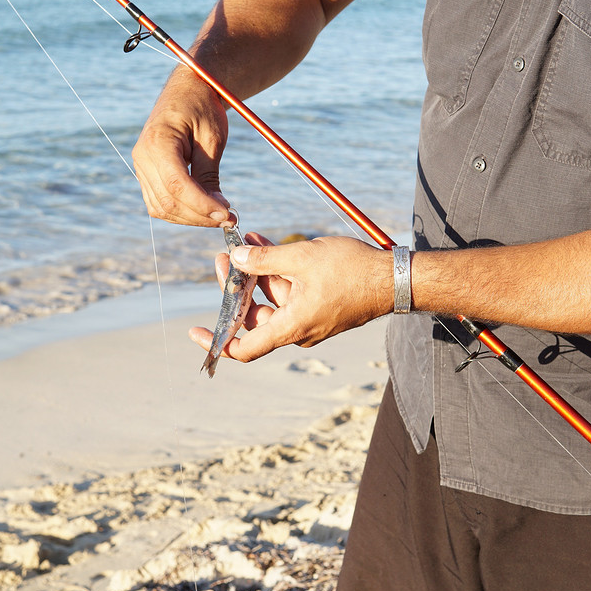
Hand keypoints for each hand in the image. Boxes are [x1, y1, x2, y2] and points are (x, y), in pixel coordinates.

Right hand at [131, 73, 233, 226]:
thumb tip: (217, 209)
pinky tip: (203, 211)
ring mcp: (140, 167)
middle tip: (230, 219)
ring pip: (162, 209)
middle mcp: (143, 156)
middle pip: (168, 202)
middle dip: (200, 216)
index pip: (177, 185)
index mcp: (158, 141)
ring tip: (219, 217)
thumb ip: (209, 174)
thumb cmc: (201, 107)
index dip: (202, 205)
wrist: (186, 91)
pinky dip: (181, 213)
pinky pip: (159, 204)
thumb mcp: (212, 137)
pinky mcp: (145, 175)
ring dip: (192, 219)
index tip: (227, 214)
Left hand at [189, 234, 393, 362]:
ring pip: (271, 300)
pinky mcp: (318, 306)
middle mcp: (298, 329)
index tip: (195, 332)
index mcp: (292, 326)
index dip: (216, 342)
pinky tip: (264, 245)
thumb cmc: (353, 270)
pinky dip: (275, 273)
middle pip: (254, 316)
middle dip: (235, 287)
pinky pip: (288, 293)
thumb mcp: (302, 257)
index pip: (244, 348)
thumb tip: (234, 259)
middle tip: (222, 258)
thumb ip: (264, 259)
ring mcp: (309, 319)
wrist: (395, 278)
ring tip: (243, 242)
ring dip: (256, 273)